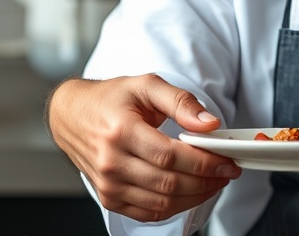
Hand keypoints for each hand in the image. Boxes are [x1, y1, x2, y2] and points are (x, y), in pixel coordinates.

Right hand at [46, 74, 240, 222]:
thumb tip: (209, 123)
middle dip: (206, 180)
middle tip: (226, 171)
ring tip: (214, 182)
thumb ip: (180, 101)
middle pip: (169, 183)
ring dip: (195, 196)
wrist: (71, 116)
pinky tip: (190, 193)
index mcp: (121, 131)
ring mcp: (108, 184)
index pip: (170, 155)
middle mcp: (111, 162)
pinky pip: (148, 213)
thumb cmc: (110, 99)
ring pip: (161, 203)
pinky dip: (174, 207)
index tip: (227, 160)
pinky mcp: (109, 198)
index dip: (204, 161)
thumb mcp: (146, 85)